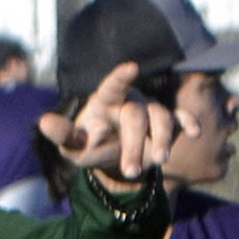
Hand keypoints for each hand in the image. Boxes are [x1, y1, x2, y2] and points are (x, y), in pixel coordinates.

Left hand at [38, 61, 197, 181]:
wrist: (114, 161)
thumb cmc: (90, 146)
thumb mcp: (73, 146)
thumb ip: (62, 134)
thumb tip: (44, 122)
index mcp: (106, 101)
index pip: (112, 87)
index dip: (120, 78)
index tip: (130, 68)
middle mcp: (131, 101)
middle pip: (137, 115)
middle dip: (135, 143)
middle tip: (130, 170)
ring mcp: (151, 110)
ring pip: (162, 117)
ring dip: (163, 138)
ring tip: (159, 160)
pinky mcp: (168, 122)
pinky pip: (180, 118)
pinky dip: (188, 122)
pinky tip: (195, 132)